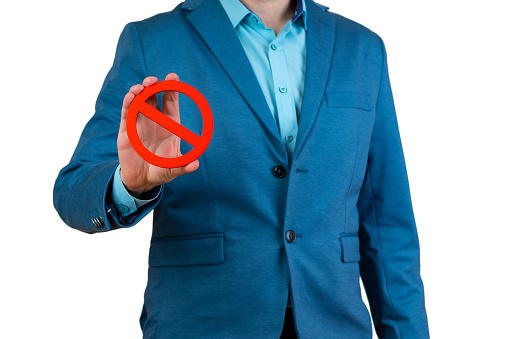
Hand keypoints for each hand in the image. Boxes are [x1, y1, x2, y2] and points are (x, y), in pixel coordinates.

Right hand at [117, 73, 198, 196]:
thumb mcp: (173, 169)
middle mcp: (155, 119)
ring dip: (139, 91)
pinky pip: (126, 112)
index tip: (173, 77)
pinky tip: (130, 97)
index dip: (172, 88)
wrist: (141, 179)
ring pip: (139, 100)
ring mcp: (140, 122)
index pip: (171, 101)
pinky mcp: (126, 128)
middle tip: (153, 80)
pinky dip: (128, 103)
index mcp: (169, 124)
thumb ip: (183, 166)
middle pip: (154, 95)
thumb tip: (195, 165)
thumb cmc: (161, 170)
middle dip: (153, 84)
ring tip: (141, 88)